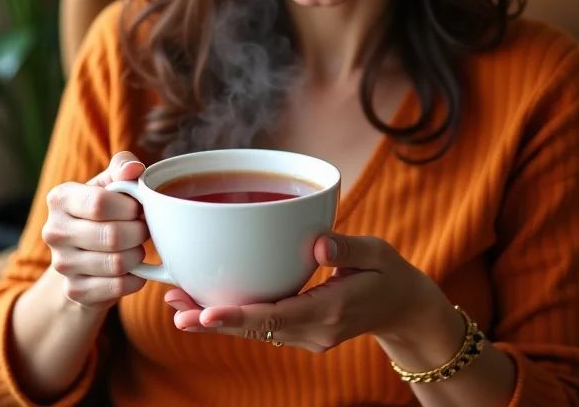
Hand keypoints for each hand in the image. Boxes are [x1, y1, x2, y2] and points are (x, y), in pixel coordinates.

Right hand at [42, 151, 149, 308]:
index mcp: (61, 198)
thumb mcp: (111, 182)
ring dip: (138, 255)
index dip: (129, 207)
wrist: (84, 253)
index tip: (137, 208)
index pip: (99, 203)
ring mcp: (61, 264)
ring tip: (137, 246)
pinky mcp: (74, 291)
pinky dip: (136, 278)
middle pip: (112, 236)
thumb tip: (133, 169)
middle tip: (143, 229)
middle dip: (139, 232)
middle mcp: (54, 231)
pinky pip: (117, 286)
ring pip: (117, 263)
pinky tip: (134, 269)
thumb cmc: (104, 209)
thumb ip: (123, 167)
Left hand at [165, 232, 438, 351]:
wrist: (404, 310)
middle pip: (257, 329)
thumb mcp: (378, 254)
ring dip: (218, 320)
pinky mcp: (303, 330)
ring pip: (256, 331)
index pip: (279, 317)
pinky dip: (236, 317)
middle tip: (175, 309)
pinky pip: (265, 326)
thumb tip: (318, 243)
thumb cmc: (390, 275)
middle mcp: (315, 330)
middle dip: (215, 321)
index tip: (207, 315)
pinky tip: (208, 304)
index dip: (241, 317)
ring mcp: (308, 335)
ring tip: (177, 304)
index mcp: (332, 311)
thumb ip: (349, 249)